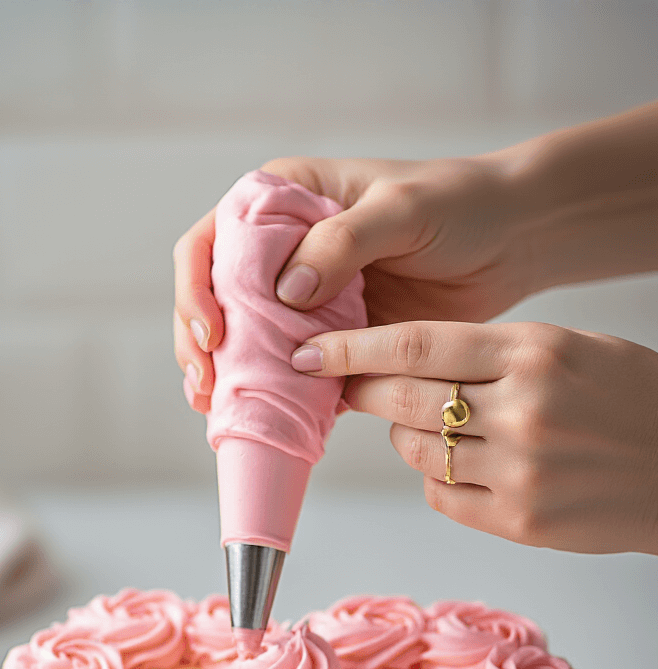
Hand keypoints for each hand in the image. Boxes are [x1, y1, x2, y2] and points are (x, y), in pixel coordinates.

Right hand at [173, 153, 531, 413]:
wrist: (512, 240)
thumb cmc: (460, 204)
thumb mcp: (401, 209)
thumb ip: (343, 241)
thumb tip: (286, 292)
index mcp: (285, 201)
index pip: (213, 240)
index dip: (197, 288)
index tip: (211, 331)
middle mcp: (283, 250)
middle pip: (215, 299)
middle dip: (200, 346)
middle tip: (206, 388)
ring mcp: (306, 301)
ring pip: (244, 343)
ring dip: (228, 379)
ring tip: (220, 412)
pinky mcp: (334, 341)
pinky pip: (292, 375)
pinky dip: (275, 401)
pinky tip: (265, 425)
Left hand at [290, 320, 657, 554]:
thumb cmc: (632, 400)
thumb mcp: (572, 349)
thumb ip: (496, 355)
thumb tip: (409, 363)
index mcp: (534, 352)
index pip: (416, 345)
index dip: (352, 348)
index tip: (311, 349)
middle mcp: (522, 410)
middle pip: (403, 400)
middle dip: (362, 392)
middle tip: (344, 387)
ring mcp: (520, 472)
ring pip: (415, 453)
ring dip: (407, 438)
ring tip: (439, 428)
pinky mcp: (521, 522)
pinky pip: (442, 497)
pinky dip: (439, 480)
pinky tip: (468, 468)